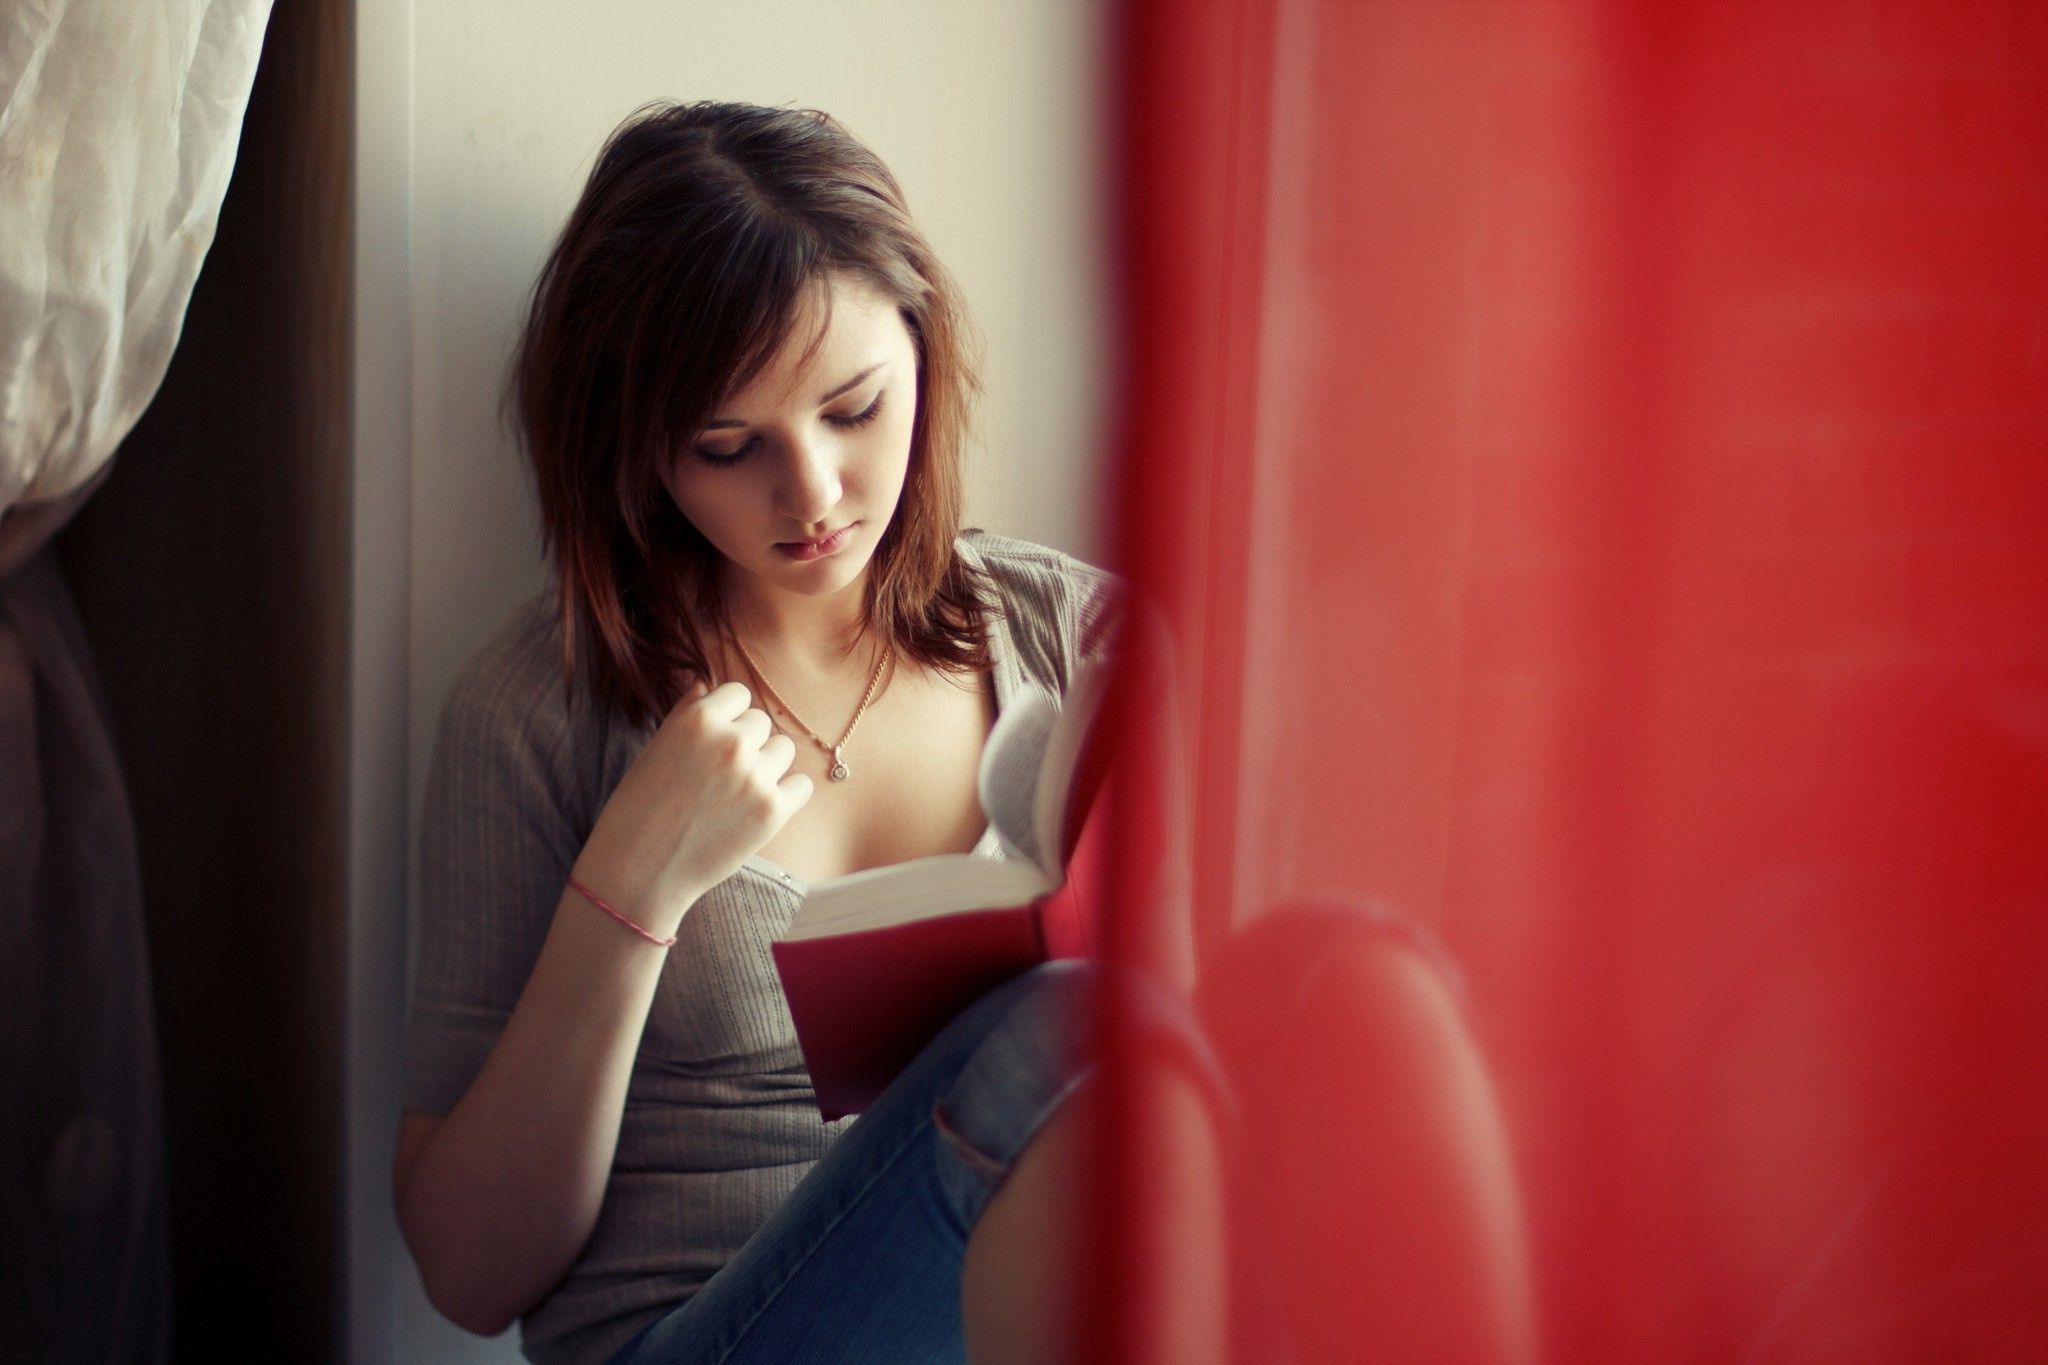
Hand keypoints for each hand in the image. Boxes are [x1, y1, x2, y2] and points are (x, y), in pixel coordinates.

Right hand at [572, 679, 812, 931]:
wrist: (639, 872)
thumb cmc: (638, 809)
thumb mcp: (654, 750)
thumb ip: (686, 714)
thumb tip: (706, 684)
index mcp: (698, 719)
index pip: (738, 695)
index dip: (727, 718)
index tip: (713, 743)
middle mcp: (730, 742)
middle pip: (762, 723)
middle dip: (746, 743)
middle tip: (720, 776)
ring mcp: (755, 776)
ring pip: (784, 750)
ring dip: (768, 766)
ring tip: (737, 792)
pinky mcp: (773, 811)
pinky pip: (801, 786)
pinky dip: (786, 795)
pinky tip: (758, 808)